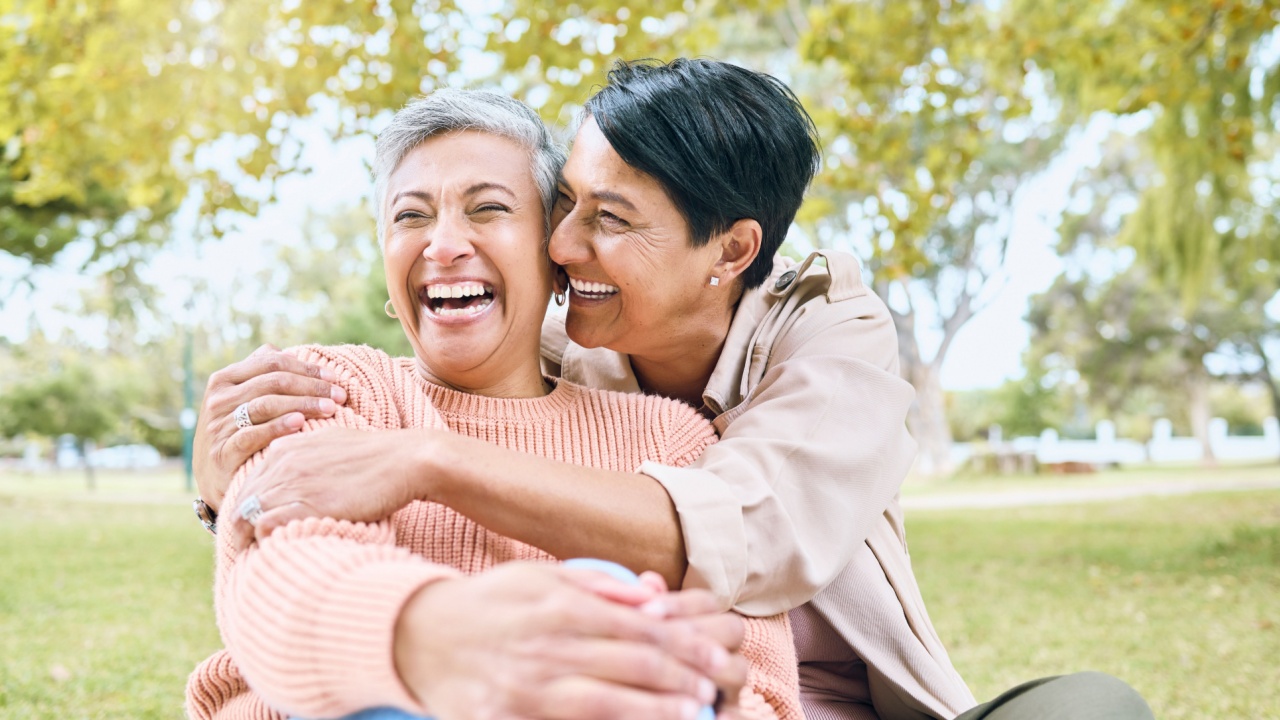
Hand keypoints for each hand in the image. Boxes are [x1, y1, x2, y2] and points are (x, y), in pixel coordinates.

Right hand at [193, 344, 347, 511]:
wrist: (214, 477)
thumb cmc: (237, 431)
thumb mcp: (241, 399)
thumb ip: (260, 373)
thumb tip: (288, 353)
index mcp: (224, 379)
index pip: (271, 363)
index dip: (306, 368)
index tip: (334, 378)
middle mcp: (218, 399)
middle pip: (273, 382)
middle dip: (312, 386)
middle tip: (340, 396)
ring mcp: (218, 426)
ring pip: (266, 405)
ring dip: (303, 404)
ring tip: (330, 408)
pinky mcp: (223, 452)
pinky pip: (252, 435)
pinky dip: (278, 426)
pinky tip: (300, 423)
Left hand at [225, 427, 427, 550]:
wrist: (404, 460)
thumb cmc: (377, 455)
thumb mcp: (332, 442)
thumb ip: (306, 453)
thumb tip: (298, 470)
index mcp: (285, 448)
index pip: (249, 483)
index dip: (251, 507)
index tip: (258, 526)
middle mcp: (282, 464)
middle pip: (242, 502)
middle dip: (244, 526)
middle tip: (256, 548)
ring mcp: (293, 484)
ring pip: (248, 516)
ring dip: (253, 537)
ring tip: (266, 553)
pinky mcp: (307, 505)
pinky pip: (265, 527)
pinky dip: (267, 540)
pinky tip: (282, 547)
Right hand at [395, 563, 742, 719]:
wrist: (412, 637)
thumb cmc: (485, 604)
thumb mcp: (536, 576)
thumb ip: (595, 584)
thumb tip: (650, 596)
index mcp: (559, 608)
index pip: (639, 628)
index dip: (683, 644)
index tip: (712, 655)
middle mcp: (548, 648)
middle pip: (633, 666)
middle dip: (682, 679)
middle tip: (713, 688)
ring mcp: (528, 689)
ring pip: (609, 704)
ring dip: (658, 711)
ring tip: (692, 713)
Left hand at [633, 572, 749, 716]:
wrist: (637, 700)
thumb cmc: (636, 661)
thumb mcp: (636, 636)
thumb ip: (643, 608)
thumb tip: (648, 581)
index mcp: (704, 624)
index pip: (705, 602)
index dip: (678, 604)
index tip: (645, 611)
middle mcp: (723, 649)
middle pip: (731, 628)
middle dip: (695, 633)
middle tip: (659, 641)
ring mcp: (730, 682)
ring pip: (739, 668)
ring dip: (713, 670)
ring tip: (682, 675)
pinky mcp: (728, 711)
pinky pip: (740, 714)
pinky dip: (731, 715)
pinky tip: (713, 716)